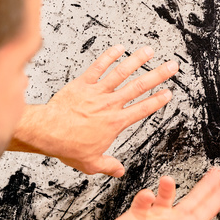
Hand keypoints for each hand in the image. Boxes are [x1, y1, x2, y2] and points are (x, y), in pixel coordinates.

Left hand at [9, 45, 177, 176]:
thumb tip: (119, 171)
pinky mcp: (83, 83)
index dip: (158, 101)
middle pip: (139, 87)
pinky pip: (98, 67)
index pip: (143, 109)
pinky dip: (109, 56)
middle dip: (158, 75)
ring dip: (137, 60)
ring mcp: (97, 92)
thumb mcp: (91, 163)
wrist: (47, 132)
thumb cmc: (67, 146)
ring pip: (122, 72)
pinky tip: (119, 48)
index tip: (168, 93)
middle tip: (171, 66)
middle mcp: (110, 104)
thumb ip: (108, 165)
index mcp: (115, 123)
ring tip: (149, 51)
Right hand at [105, 168, 219, 219]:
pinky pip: (144, 200)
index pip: (206, 209)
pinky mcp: (139, 213)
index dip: (217, 197)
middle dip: (204, 186)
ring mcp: (156, 217)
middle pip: (193, 200)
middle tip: (215, 173)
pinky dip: (145, 196)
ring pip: (166, 197)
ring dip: (168, 188)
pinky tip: (147, 196)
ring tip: (167, 180)